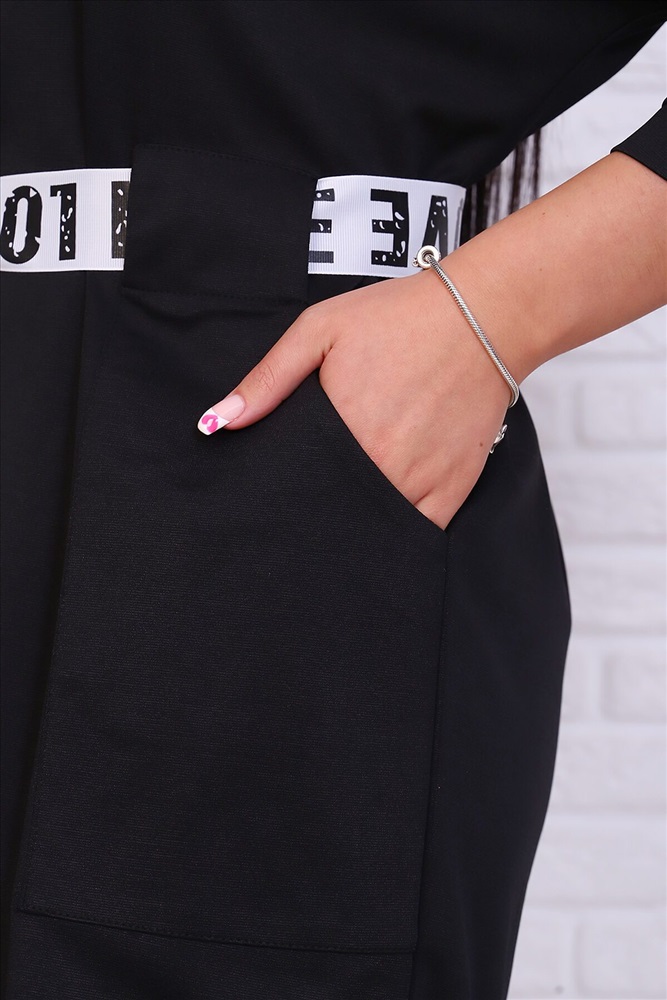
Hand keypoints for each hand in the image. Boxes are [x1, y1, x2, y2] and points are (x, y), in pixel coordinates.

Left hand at [197, 270, 512, 530]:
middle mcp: (379, 463)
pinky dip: (394, 533)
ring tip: (332, 521)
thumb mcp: (320, 330)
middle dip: (311, 514)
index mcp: (341, 427)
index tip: (267, 500)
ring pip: (370, 526)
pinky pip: (416, 532)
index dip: (278, 496)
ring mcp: (419, 481)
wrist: (484, 316)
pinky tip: (376, 528)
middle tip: (297, 512)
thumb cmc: (399, 318)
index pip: (294, 484)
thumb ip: (267, 379)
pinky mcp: (452, 489)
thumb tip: (218, 423)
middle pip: (330, 511)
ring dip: (350, 527)